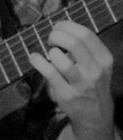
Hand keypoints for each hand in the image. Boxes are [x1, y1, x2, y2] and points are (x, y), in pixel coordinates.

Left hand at [30, 20, 115, 139]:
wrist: (96, 114)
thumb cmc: (91, 82)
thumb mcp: (98, 64)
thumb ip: (85, 47)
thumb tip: (61, 26)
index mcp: (104, 59)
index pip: (85, 34)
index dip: (67, 26)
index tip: (58, 27)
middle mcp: (95, 71)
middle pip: (73, 43)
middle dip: (56, 35)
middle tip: (50, 39)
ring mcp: (81, 84)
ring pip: (60, 58)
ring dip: (50, 51)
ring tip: (49, 53)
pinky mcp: (66, 94)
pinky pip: (48, 72)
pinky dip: (37, 61)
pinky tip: (35, 58)